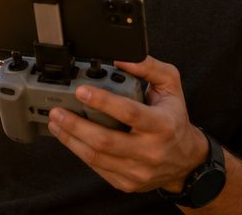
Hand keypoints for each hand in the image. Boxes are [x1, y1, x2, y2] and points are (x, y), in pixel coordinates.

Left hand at [46, 56, 207, 193]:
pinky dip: (79, 152)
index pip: (129, 113)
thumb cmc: (174, 119)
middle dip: (75, 125)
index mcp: (162, 125)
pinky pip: (97, 168)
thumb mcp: (170, 87)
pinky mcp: (127, 183)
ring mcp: (138, 171)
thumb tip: (120, 59)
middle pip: (105, 140)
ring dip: (70, 139)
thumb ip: (149, 67)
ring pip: (96, 156)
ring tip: (55, 122)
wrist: (186, 160)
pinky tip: (69, 138)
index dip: (102, 101)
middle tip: (57, 111)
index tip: (81, 90)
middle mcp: (151, 151)